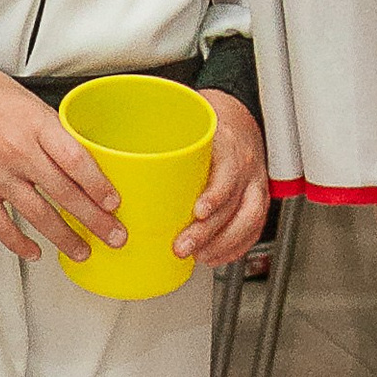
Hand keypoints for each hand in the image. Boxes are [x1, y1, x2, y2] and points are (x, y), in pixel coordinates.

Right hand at [0, 63, 124, 266]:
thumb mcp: (30, 100)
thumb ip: (54, 130)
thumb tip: (80, 157)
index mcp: (35, 125)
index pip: (76, 162)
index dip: (99, 186)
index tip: (114, 203)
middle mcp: (17, 152)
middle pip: (64, 194)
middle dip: (94, 220)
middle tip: (113, 236)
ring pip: (37, 215)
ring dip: (64, 237)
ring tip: (82, 250)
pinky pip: (1, 225)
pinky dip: (20, 243)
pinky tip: (35, 251)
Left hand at [176, 89, 269, 268]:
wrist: (239, 121)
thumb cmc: (210, 124)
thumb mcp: (188, 121)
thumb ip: (162, 137)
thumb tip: (120, 152)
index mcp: (228, 146)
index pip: (228, 172)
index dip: (215, 195)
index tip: (197, 212)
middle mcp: (246, 167)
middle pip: (234, 204)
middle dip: (209, 232)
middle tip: (182, 247)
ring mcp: (254, 185)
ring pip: (248, 220)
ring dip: (222, 243)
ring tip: (198, 255)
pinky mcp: (256, 201)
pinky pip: (253, 229)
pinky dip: (234, 247)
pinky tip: (214, 255)